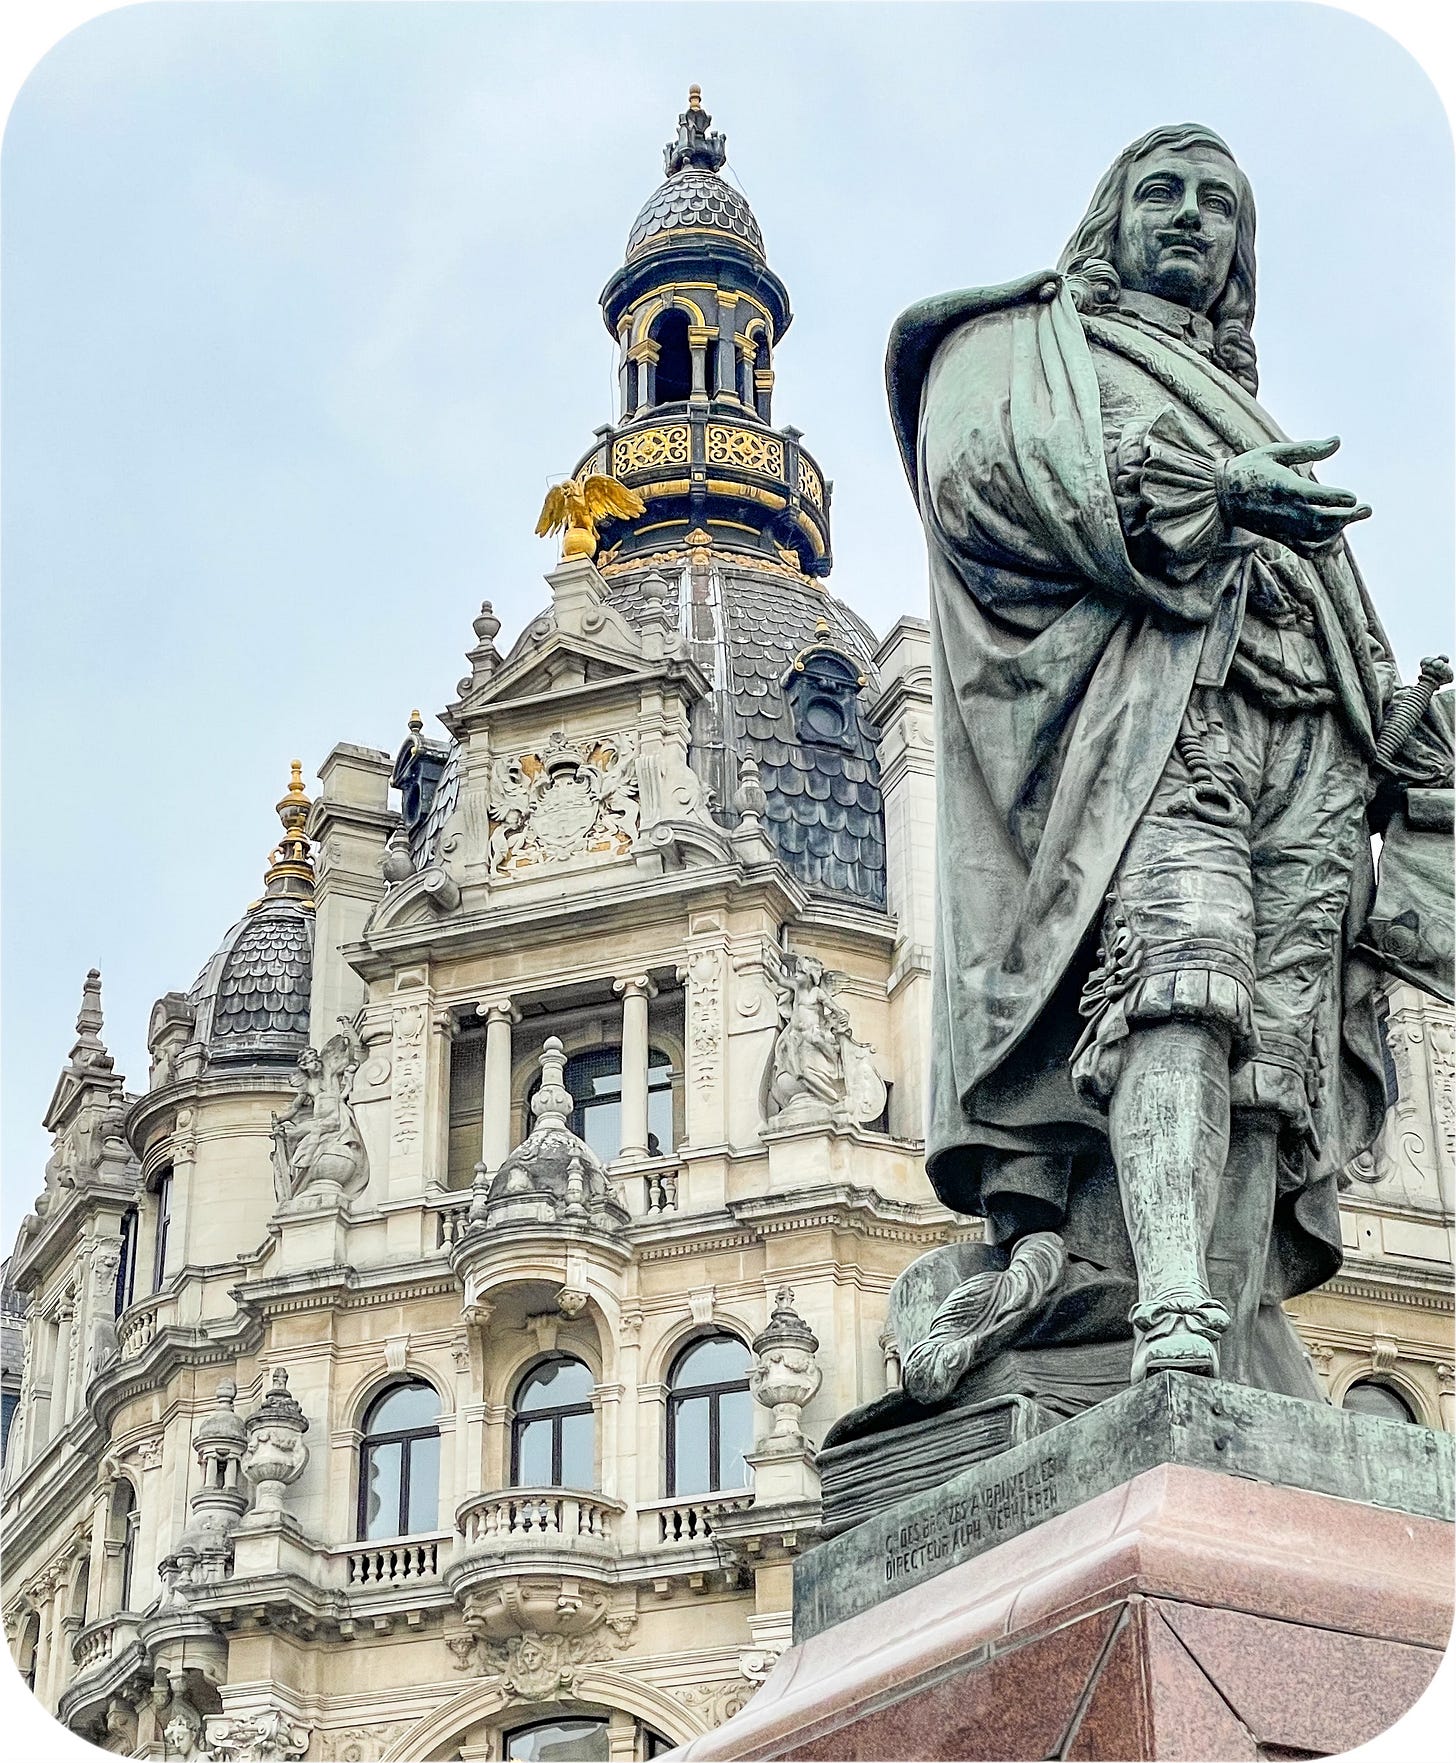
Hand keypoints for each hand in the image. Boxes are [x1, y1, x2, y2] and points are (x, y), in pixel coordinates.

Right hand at [1217, 437, 1370, 553]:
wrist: (1220, 497)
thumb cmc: (1249, 469)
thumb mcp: (1275, 452)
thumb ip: (1308, 449)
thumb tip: (1338, 441)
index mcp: (1283, 486)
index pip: (1313, 496)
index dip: (1336, 498)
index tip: (1352, 497)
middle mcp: (1283, 511)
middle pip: (1319, 520)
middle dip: (1346, 517)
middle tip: (1366, 509)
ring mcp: (1281, 527)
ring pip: (1315, 537)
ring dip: (1338, 531)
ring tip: (1351, 516)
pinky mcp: (1280, 537)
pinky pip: (1306, 550)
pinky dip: (1324, 549)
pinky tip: (1336, 539)